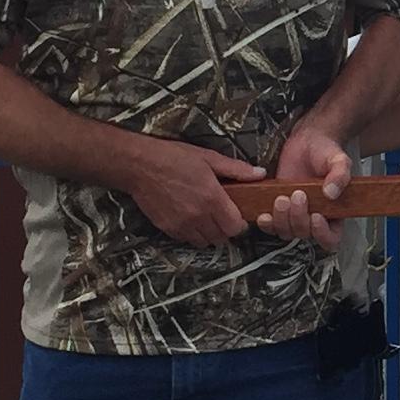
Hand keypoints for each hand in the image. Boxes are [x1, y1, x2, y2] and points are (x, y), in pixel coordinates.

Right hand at [117, 136, 269, 246]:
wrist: (139, 165)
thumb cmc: (174, 158)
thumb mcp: (208, 158)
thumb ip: (236, 170)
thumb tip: (260, 174)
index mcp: (212, 199)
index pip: (236, 227)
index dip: (239, 223)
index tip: (237, 215)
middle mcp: (198, 216)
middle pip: (221, 238)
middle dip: (225, 229)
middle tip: (222, 215)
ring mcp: (182, 225)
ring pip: (204, 242)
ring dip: (209, 234)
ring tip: (206, 218)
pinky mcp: (167, 229)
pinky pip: (186, 240)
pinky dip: (192, 234)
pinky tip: (190, 218)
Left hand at [259, 116, 352, 251]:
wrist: (308, 142)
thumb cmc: (326, 152)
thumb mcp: (339, 161)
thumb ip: (340, 175)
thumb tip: (332, 192)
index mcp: (334, 212)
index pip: (331, 238)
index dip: (322, 234)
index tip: (316, 216)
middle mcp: (315, 217)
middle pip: (305, 234)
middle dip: (298, 218)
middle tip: (297, 195)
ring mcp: (296, 214)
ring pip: (287, 232)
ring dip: (282, 219)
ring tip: (281, 197)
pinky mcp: (279, 209)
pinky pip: (271, 227)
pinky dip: (266, 223)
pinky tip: (265, 213)